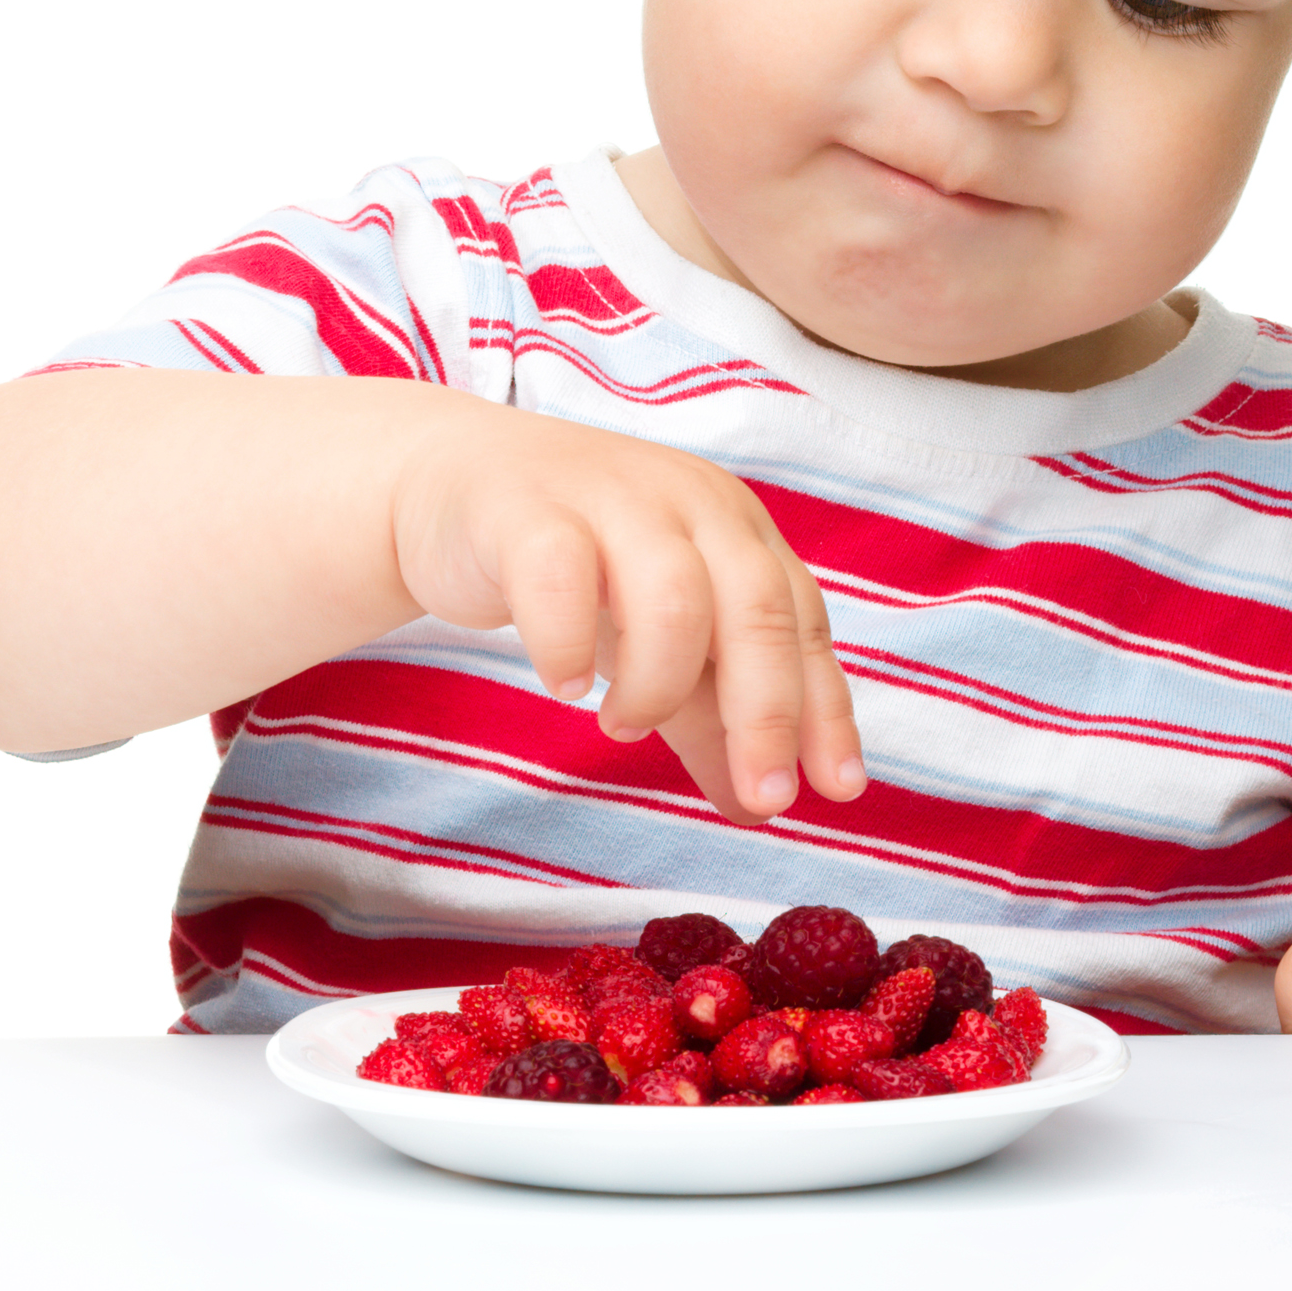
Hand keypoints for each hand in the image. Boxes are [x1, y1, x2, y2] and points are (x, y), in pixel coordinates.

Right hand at [391, 401, 862, 826]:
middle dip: (767, 711)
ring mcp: (610, 497)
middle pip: (757, 605)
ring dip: (659, 682)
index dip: (823, 707)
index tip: (837, 789)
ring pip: (672, 594)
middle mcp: (689, 503)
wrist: (455, 481)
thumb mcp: (656, 639)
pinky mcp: (527, 510)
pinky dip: (568, 642)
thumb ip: (708, 716)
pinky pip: (560, 574)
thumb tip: (758, 809)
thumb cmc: (577, 564)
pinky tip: (565, 686)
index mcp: (734, 529)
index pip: (801, 619)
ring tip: (623, 726)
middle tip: (760, 794)